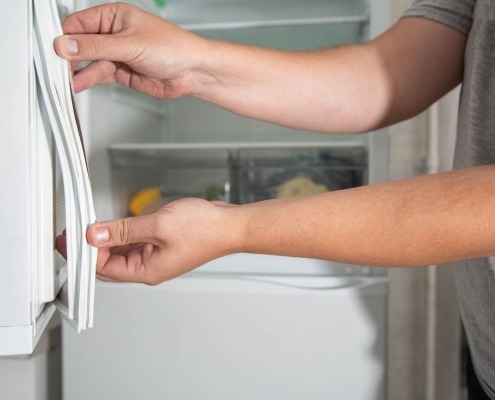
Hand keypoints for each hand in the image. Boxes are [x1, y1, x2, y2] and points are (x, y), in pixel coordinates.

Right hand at [53, 3, 205, 96]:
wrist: (192, 72)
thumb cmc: (173, 48)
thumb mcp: (130, 45)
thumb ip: (97, 47)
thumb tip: (67, 45)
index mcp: (114, 16)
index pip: (79, 23)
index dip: (65, 37)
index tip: (55, 50)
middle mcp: (113, 35)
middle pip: (82, 44)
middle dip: (69, 56)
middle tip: (57, 67)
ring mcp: (117, 55)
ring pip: (89, 62)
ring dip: (77, 71)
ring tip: (65, 80)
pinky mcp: (121, 72)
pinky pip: (98, 75)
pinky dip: (88, 80)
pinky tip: (77, 83)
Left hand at [57, 198, 242, 284]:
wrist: (230, 226)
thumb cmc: (205, 230)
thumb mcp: (157, 225)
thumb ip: (123, 230)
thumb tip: (96, 235)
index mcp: (147, 270)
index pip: (104, 268)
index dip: (84, 254)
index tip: (72, 239)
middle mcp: (150, 267)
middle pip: (110, 262)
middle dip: (91, 247)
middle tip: (76, 231)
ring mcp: (157, 256)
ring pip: (122, 251)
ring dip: (107, 238)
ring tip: (93, 225)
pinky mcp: (162, 244)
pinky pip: (135, 242)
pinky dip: (122, 233)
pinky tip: (115, 224)